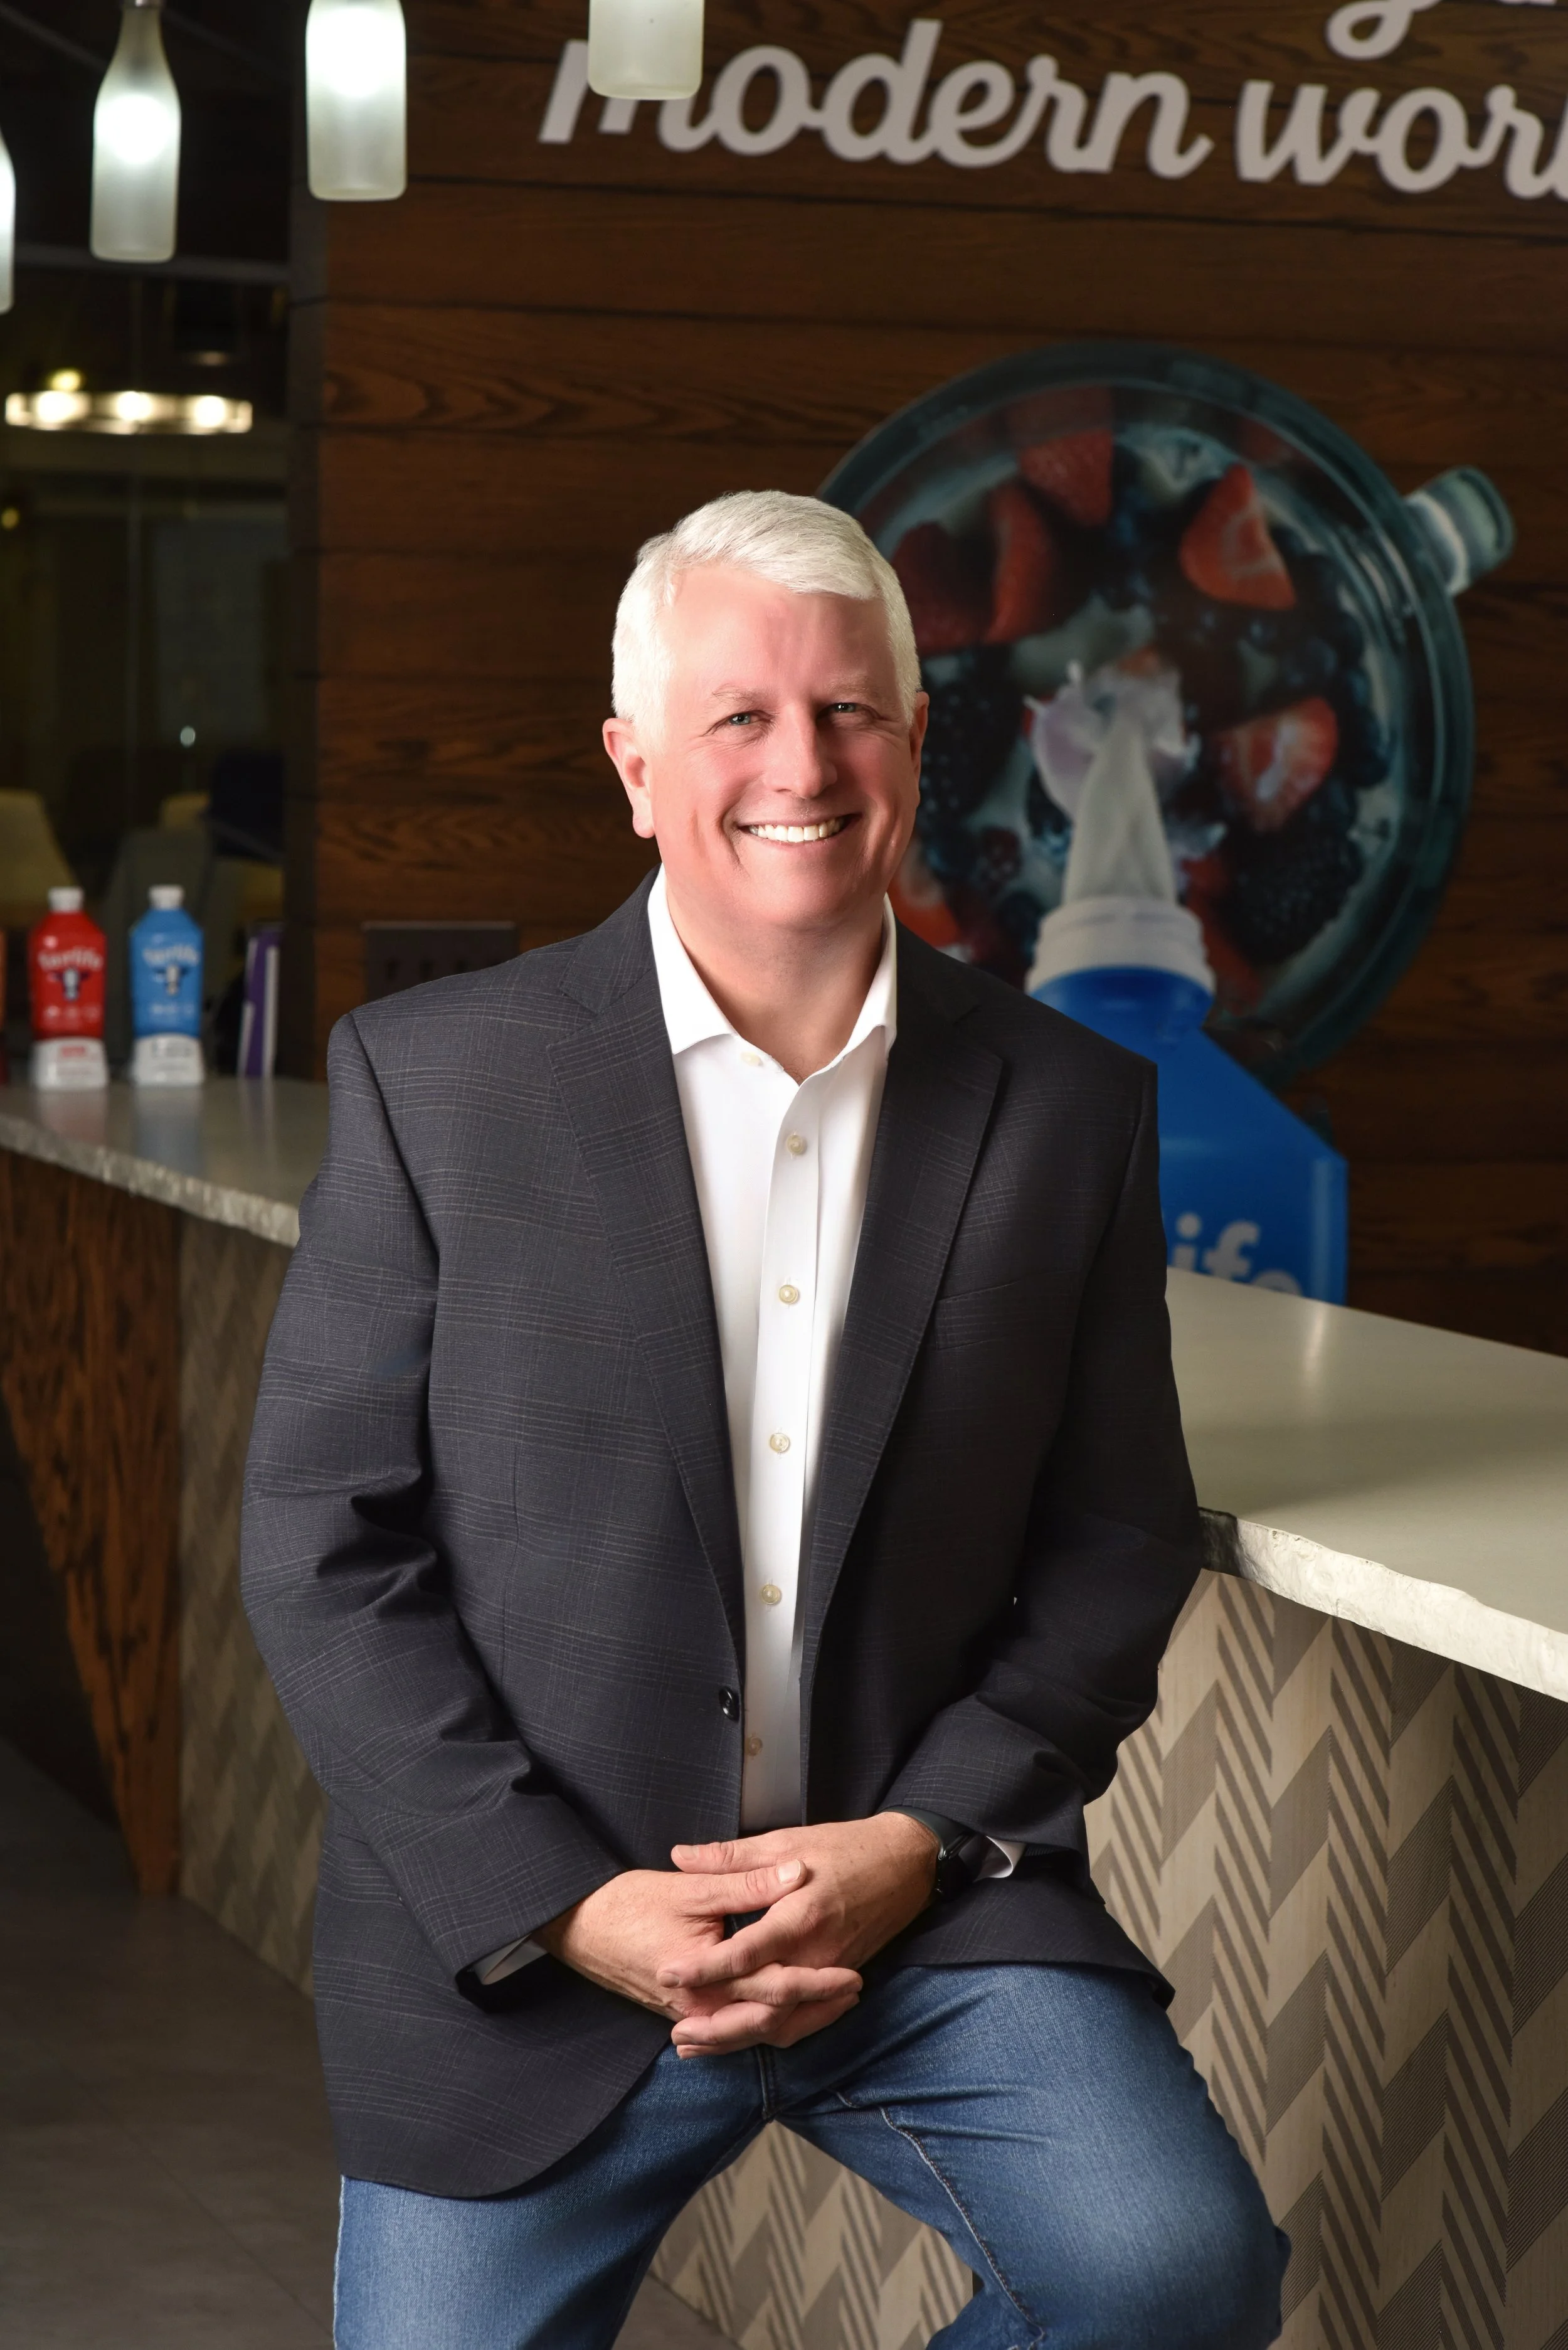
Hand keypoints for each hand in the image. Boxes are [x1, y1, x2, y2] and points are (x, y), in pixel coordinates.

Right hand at [534, 1861, 861, 2051]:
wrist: (577, 1927)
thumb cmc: (628, 1904)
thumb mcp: (692, 1888)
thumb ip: (747, 1883)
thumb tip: (796, 1873)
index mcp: (705, 1977)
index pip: (775, 1987)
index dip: (818, 1982)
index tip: (852, 1972)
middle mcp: (700, 2008)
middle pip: (771, 2019)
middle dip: (816, 2008)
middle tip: (854, 1990)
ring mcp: (690, 2015)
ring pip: (754, 2031)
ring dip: (795, 2020)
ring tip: (832, 2004)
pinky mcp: (684, 2013)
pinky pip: (733, 2030)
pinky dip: (764, 2024)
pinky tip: (784, 2015)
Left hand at [658, 1814, 938, 2055]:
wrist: (905, 1865)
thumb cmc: (845, 1847)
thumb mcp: (786, 1840)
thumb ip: (731, 1856)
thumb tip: (679, 1855)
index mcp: (800, 1914)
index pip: (745, 1953)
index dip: (704, 1968)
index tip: (669, 1974)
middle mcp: (816, 1953)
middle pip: (762, 2004)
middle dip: (717, 2025)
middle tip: (676, 2032)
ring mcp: (830, 1973)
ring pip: (782, 2023)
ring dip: (738, 2039)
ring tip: (696, 2045)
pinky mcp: (837, 1981)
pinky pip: (803, 2020)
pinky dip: (770, 2034)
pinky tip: (740, 2037)